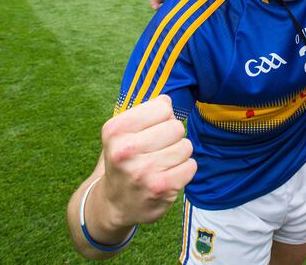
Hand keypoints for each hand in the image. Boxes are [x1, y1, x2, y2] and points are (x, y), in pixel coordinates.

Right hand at [98, 96, 195, 227]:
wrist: (114, 203)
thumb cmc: (125, 159)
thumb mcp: (123, 133)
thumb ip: (146, 112)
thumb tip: (168, 100)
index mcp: (115, 130)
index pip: (163, 107)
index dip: (163, 118)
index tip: (150, 132)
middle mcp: (125, 150)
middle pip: (176, 126)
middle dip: (172, 137)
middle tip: (156, 151)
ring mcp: (143, 171)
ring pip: (186, 146)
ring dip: (179, 155)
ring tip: (161, 164)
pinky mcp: (160, 188)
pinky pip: (191, 166)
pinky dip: (184, 170)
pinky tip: (168, 177)